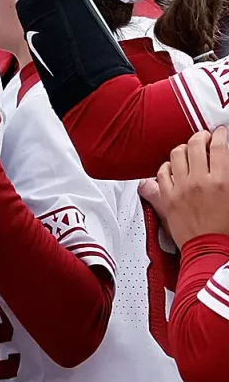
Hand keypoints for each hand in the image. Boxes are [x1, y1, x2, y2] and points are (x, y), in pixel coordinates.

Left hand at [140, 127, 228, 241]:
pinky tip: (172, 168)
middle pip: (195, 145)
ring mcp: (181, 188)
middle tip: (204, 139)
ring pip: (176, 154)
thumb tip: (223, 162)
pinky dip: (167, 167)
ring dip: (183, 149)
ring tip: (188, 151)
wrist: (209, 248)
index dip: (220, 135)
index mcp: (222, 181)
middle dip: (201, 137)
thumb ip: (225, 176)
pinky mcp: (166, 198)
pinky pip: (161, 173)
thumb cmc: (225, 228)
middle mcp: (200, 181)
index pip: (219, 147)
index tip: (220, 133)